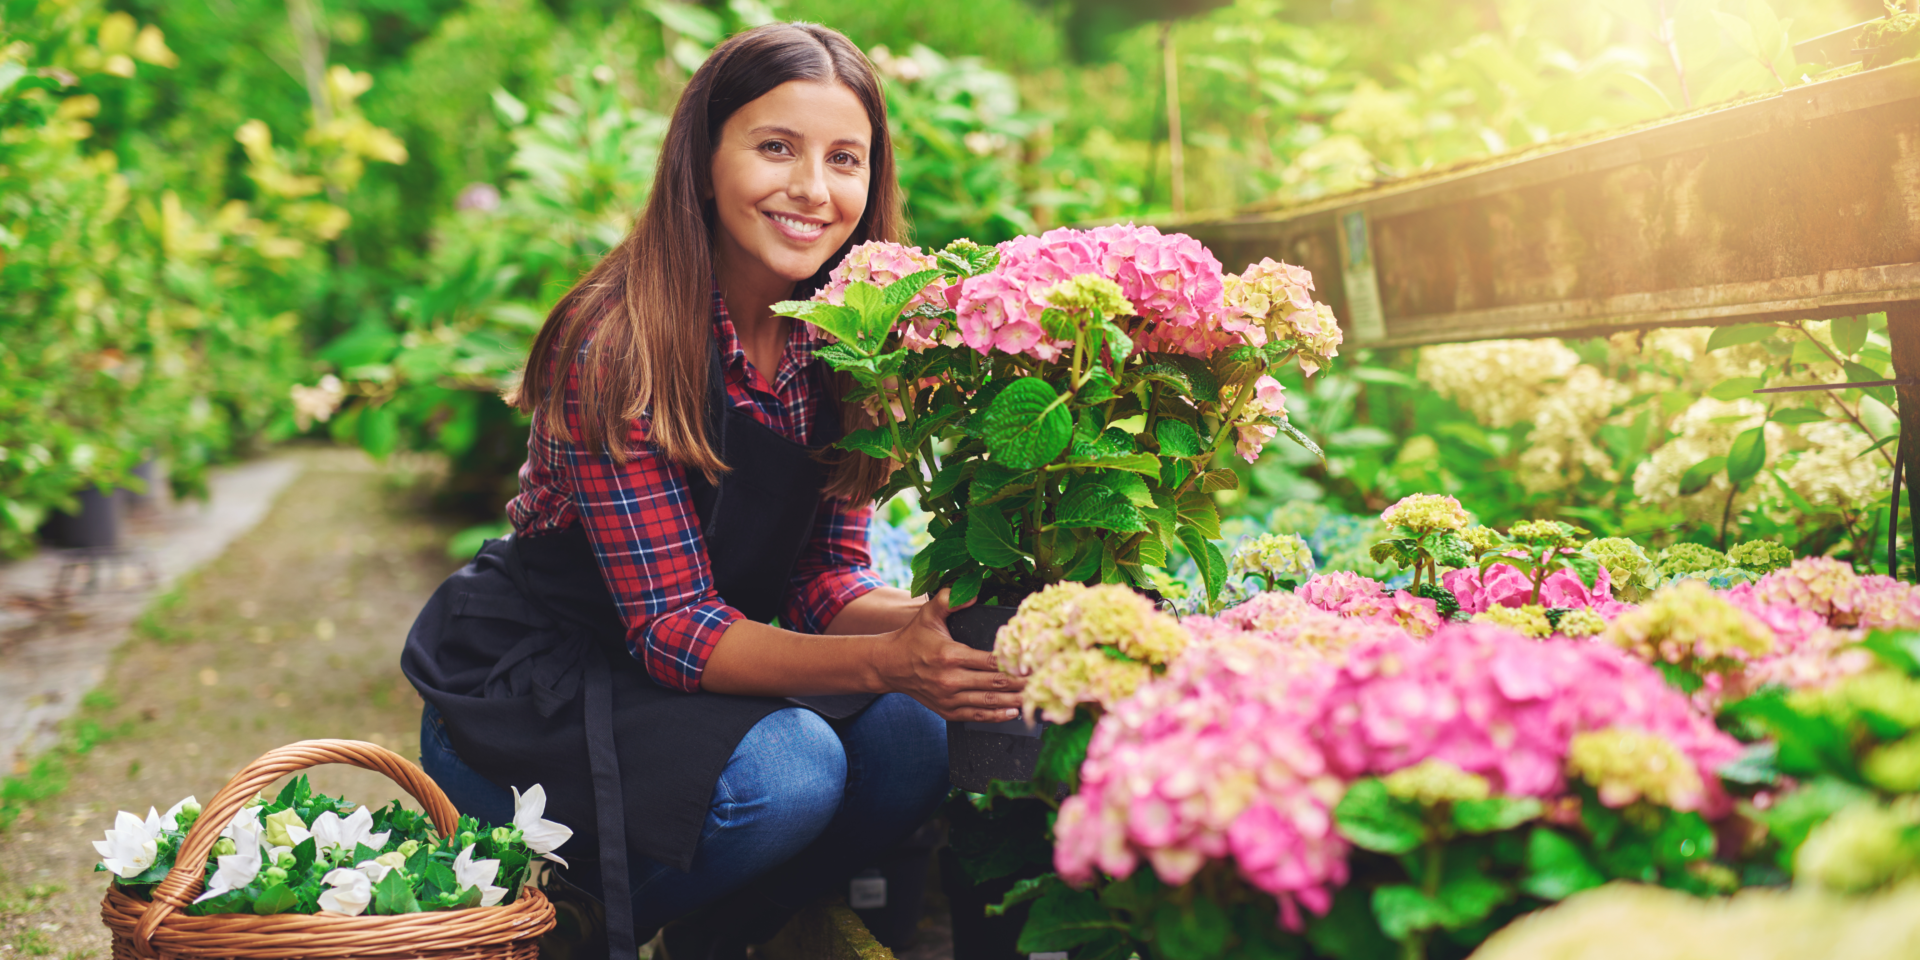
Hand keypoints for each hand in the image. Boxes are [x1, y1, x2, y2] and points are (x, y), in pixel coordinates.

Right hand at [875, 589, 1025, 722]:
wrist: (890, 665)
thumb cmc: (913, 638)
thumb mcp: (928, 614)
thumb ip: (949, 600)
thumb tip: (972, 594)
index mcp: (950, 655)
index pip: (990, 660)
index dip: (1014, 662)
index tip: (1034, 662)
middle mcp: (950, 679)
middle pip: (995, 683)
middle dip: (1021, 683)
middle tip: (1043, 680)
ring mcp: (949, 698)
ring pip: (989, 702)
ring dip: (1014, 701)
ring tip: (1034, 697)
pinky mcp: (947, 710)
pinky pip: (976, 716)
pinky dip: (996, 715)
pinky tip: (1013, 711)